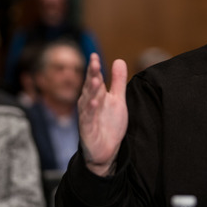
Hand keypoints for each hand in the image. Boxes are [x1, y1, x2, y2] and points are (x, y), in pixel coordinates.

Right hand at [78, 54, 127, 176]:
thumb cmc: (109, 124)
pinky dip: (91, 110)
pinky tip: (94, 102)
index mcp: (95, 95)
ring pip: (88, 100)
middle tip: (95, 62)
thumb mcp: (117, 100)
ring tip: (96, 79)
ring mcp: (87, 116)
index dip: (94, 68)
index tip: (95, 55)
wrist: (106, 150)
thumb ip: (118, 82)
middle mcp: (89, 104)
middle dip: (92, 74)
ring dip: (91, 90)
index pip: (94, 78)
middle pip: (90, 87)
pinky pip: (88, 118)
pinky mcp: (87, 129)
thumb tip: (119, 60)